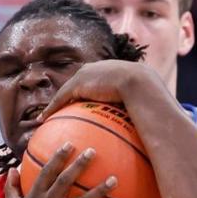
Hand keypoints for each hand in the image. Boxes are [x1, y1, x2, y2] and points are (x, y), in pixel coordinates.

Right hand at [2, 144, 121, 197]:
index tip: (69, 144)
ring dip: (100, 190)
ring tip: (114, 179)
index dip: (58, 157)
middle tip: (93, 151)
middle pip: (66, 180)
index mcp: (35, 196)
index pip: (47, 172)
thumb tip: (12, 169)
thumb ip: (11, 187)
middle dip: (80, 164)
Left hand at [38, 60, 159, 118]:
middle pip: (78, 83)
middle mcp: (97, 68)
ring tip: (47, 115)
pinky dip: (52, 108)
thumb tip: (152, 129)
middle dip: (69, 93)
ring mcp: (86, 75)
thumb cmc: (150, 95)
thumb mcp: (147, 101)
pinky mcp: (78, 84)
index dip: (88, 91)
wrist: (141, 84)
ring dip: (56, 103)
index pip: (96, 81)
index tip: (84, 101)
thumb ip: (144, 113)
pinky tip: (44, 120)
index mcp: (113, 70)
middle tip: (62, 106)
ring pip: (66, 90)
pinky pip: (61, 98)